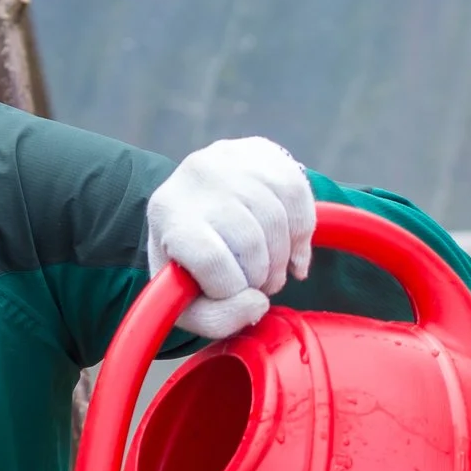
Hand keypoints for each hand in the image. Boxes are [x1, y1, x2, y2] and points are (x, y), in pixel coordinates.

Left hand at [145, 137, 316, 338]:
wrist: (194, 201)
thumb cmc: (188, 259)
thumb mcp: (182, 297)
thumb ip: (212, 319)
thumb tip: (257, 305)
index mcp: (166, 211)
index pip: (211, 260)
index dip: (232, 290)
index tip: (234, 297)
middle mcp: (197, 174)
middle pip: (250, 240)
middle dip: (261, 277)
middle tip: (260, 288)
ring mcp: (232, 157)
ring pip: (278, 218)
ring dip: (283, 259)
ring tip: (272, 272)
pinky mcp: (263, 151)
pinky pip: (299, 194)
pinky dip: (303, 232)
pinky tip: (293, 250)